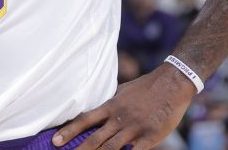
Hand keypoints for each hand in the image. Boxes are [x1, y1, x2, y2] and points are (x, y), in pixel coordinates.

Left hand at [51, 65, 195, 148]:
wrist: (172, 83)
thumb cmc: (146, 88)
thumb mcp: (123, 92)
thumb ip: (110, 104)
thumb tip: (96, 112)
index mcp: (111, 106)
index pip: (85, 120)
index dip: (69, 131)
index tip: (55, 140)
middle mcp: (120, 118)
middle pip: (95, 138)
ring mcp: (135, 128)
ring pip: (111, 148)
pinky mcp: (151, 136)